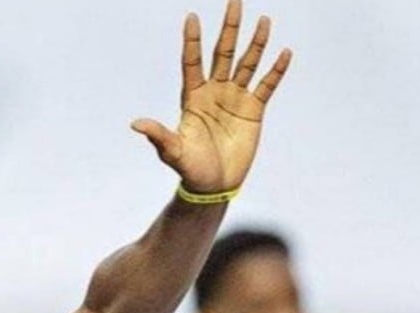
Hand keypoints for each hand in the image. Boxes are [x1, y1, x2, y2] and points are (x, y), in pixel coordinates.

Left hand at [133, 0, 290, 192]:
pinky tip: (284, 52)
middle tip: (234, 1)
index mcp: (193, 97)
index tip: (191, 17)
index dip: (193, 41)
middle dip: (229, 28)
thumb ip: (158, 135)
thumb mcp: (173, 151)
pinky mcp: (253, 110)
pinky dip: (276, 70)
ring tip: (263, 20)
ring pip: (247, 64)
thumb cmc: (190, 169)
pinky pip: (267, 85)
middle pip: (223, 53)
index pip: (193, 62)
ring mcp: (235, 99)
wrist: (213, 186)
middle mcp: (215, 92)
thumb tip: (136, 124)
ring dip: (256, 43)